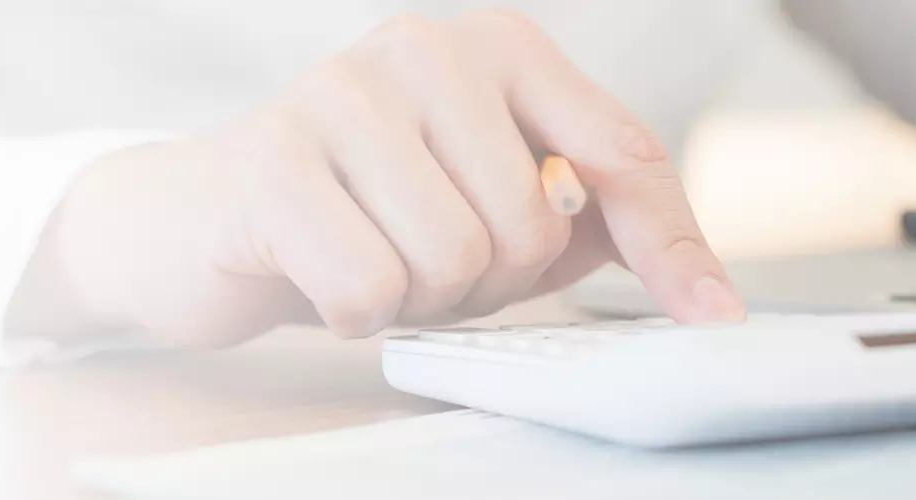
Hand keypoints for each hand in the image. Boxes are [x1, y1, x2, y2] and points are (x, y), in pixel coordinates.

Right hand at [18, 10, 743, 347]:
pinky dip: (350, 310)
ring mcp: (343, 90)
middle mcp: (427, 45)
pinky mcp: (272, 155)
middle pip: (530, 226)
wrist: (201, 219)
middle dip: (485, 280)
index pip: (621, 152)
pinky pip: (368, 283)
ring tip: (369, 259)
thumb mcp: (492, 206)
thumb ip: (593, 223)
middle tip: (422, 259)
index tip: (714, 315)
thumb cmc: (366, 212)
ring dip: (414, 297)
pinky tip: (316, 274)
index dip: (670, 246)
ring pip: (451, 258)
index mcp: (500, 45)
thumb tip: (705, 293)